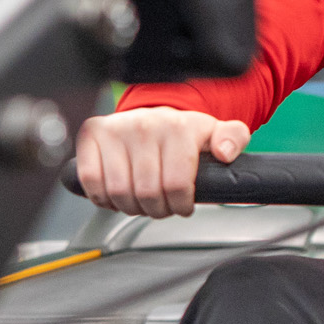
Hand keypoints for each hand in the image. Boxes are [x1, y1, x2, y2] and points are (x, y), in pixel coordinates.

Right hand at [75, 107, 252, 216]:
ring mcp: (115, 129)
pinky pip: (91, 180)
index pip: (176, 184)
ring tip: (141, 201)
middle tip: (161, 205)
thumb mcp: (214, 133)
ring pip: (118, 192)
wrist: (151, 114)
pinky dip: (102, 197)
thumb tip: (225, 152)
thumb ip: (232, 139)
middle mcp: (144, 125)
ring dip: (130, 207)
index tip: (182, 205)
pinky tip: (116, 194)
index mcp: (177, 127)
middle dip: (157, 209)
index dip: (180, 204)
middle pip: (146, 193)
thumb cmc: (181, 132)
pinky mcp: (91, 135)